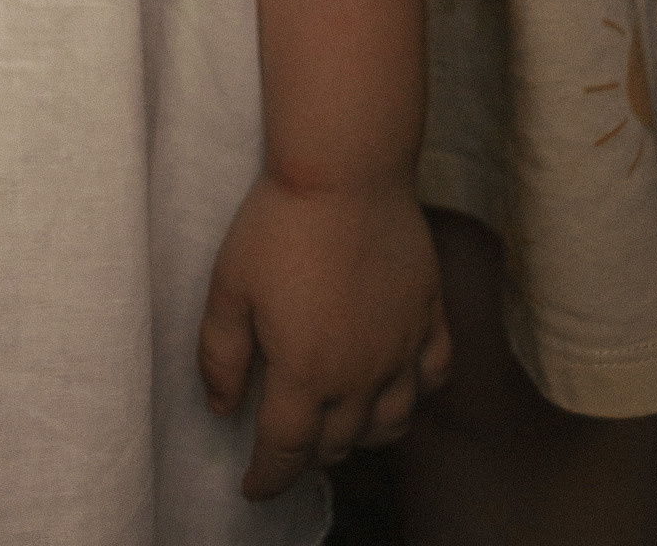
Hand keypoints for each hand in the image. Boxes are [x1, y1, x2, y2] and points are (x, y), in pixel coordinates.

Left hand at [197, 173, 450, 494]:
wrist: (345, 168)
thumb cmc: (279, 223)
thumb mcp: (228, 287)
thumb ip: (220, 356)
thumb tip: (223, 409)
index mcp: (304, 372)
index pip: (285, 450)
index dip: (266, 478)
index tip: (253, 488)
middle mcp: (359, 373)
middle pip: (337, 442)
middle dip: (310, 456)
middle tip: (291, 447)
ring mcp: (401, 346)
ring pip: (392, 422)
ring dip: (363, 436)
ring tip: (342, 428)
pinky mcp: (429, 313)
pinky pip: (436, 374)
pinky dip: (419, 394)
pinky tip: (402, 387)